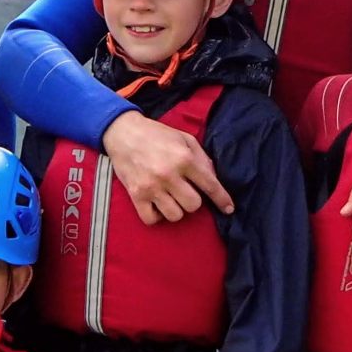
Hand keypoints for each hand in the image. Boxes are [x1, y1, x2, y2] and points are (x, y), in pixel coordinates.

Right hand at [102, 111, 233, 224]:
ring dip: (177, 209)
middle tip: (186, 191)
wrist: (123, 132)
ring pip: (175, 215)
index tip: (228, 209)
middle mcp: (169, 174)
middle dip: (194, 201)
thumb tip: (212, 178)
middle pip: (193, 205)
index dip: (222, 199)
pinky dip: (157, 216)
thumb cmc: (156, 134)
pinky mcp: (136, 195)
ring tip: (171, 198)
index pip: (210, 185)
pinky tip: (158, 205)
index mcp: (184, 158)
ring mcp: (152, 187)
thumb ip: (201, 157)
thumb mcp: (184, 138)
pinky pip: (152, 219)